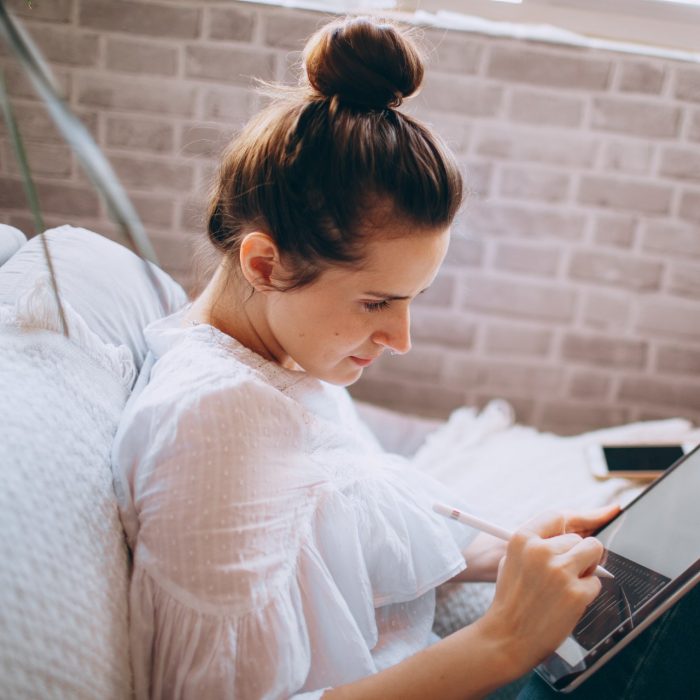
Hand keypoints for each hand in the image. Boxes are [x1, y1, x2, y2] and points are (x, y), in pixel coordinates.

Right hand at [476, 509, 614, 675]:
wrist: (508, 636)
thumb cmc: (512, 598)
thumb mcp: (512, 560)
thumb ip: (537, 544)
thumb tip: (569, 532)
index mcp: (522, 539)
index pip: (557, 517)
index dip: (573, 523)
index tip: (588, 524)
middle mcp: (540, 551)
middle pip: (579, 538)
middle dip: (578, 554)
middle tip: (565, 572)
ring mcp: (559, 571)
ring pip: (593, 552)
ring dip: (587, 567)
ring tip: (569, 582)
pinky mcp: (576, 593)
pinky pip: (596, 582)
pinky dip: (587, 591)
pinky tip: (568, 602)